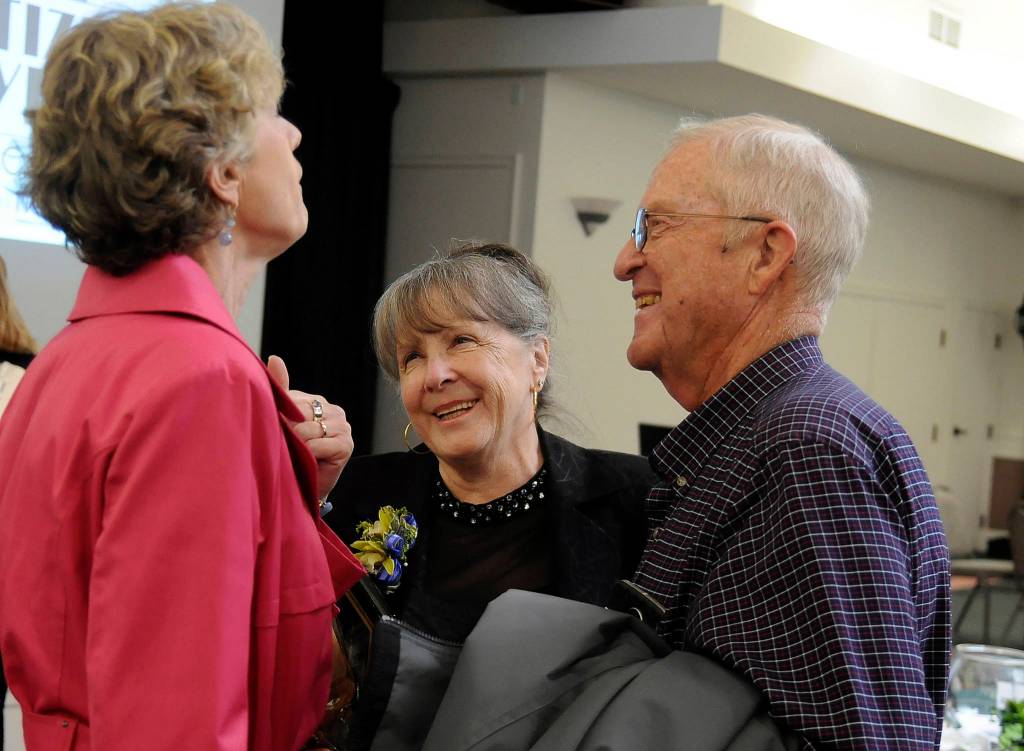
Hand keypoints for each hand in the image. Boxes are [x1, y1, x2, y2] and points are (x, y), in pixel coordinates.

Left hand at [268, 355, 353, 500]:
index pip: (295, 401)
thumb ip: (281, 390)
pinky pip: (318, 445)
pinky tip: (305, 460)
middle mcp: (335, 411)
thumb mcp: (283, 420)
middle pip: (301, 413)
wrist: (302, 488)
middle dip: (286, 430)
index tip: (272, 429)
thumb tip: (275, 358)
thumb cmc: (291, 455)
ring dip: (294, 443)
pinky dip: (307, 453)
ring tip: (290, 454)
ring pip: (308, 429)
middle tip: (280, 444)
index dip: (280, 416)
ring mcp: (343, 428)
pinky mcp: (346, 445)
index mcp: (319, 402)